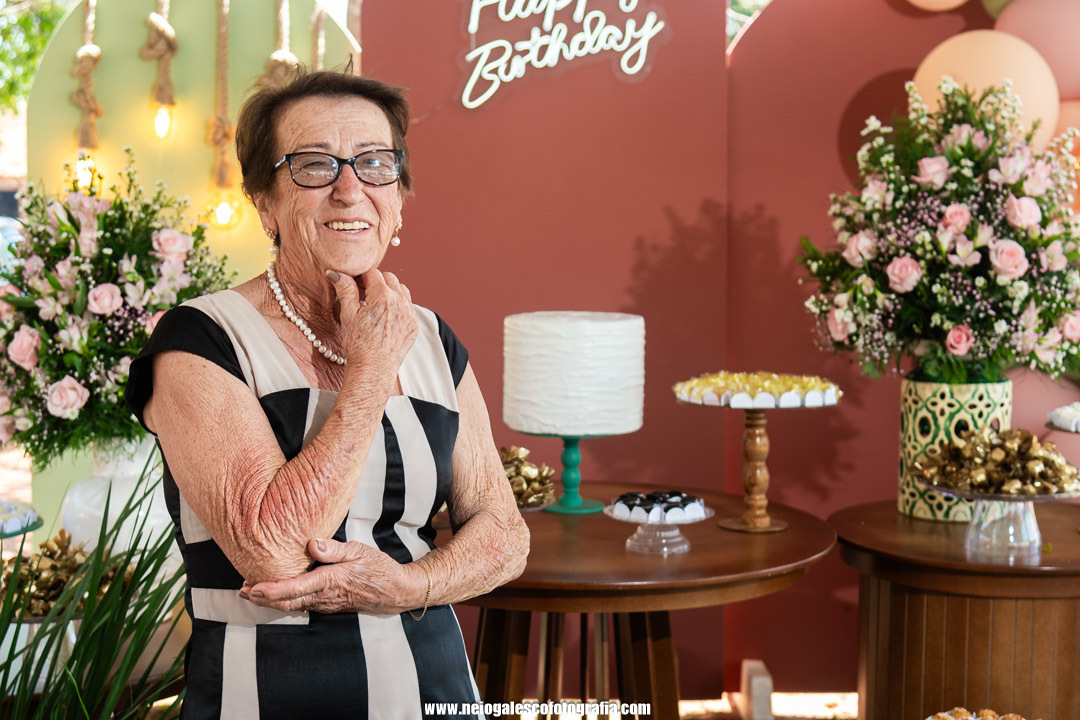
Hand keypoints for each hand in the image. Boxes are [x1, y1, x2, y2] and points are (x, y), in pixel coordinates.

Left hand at [239, 538, 425, 614]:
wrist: (396, 591)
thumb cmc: (379, 568)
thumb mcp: (360, 551)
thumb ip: (335, 549)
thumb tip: (311, 544)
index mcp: (331, 581)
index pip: (295, 588)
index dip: (271, 590)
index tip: (252, 588)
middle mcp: (325, 596)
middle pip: (287, 602)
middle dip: (263, 597)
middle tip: (242, 590)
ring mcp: (327, 603)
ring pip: (293, 605)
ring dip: (271, 600)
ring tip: (251, 591)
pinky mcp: (329, 605)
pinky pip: (302, 605)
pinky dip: (285, 600)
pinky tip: (278, 593)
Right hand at [326, 268, 416, 384]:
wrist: (373, 370)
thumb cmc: (358, 344)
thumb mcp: (348, 314)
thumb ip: (345, 289)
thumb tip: (336, 272)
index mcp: (383, 296)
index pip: (373, 273)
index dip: (361, 277)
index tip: (354, 286)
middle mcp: (401, 302)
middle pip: (389, 278)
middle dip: (376, 282)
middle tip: (363, 295)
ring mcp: (410, 314)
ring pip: (401, 290)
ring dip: (389, 292)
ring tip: (375, 305)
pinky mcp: (413, 325)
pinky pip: (408, 306)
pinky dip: (398, 306)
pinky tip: (385, 317)